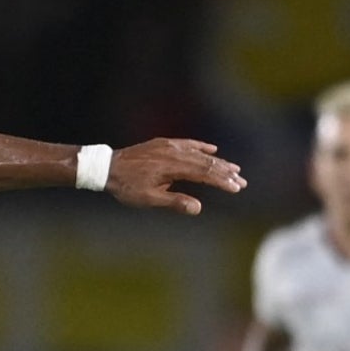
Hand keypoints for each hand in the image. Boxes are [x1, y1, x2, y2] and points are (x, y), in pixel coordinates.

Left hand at [105, 138, 246, 214]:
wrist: (107, 167)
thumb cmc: (127, 186)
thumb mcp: (149, 199)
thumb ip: (174, 202)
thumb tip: (198, 208)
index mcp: (173, 167)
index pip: (205, 174)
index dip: (222, 181)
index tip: (236, 188)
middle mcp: (175, 153)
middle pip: (206, 162)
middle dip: (226, 173)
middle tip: (242, 181)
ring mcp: (170, 146)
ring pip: (200, 153)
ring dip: (218, 161)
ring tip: (234, 168)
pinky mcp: (164, 143)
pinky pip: (188, 143)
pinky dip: (202, 146)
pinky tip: (213, 149)